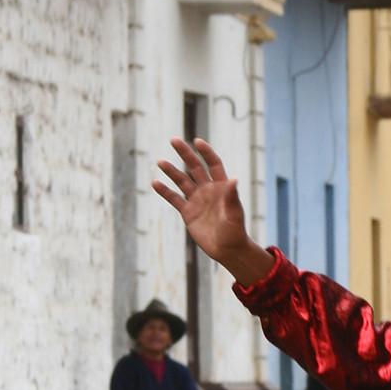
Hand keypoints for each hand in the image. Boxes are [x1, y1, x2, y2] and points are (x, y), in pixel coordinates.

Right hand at [153, 139, 272, 285]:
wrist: (227, 250)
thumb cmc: (235, 232)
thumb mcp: (235, 214)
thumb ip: (232, 197)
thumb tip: (235, 179)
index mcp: (222, 187)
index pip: (213, 164)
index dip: (206, 152)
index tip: (197, 141)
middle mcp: (208, 190)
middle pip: (195, 167)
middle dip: (185, 153)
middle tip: (174, 139)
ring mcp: (197, 200)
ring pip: (182, 181)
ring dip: (171, 171)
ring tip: (160, 161)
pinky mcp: (188, 212)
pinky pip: (174, 199)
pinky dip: (165, 191)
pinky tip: (155, 183)